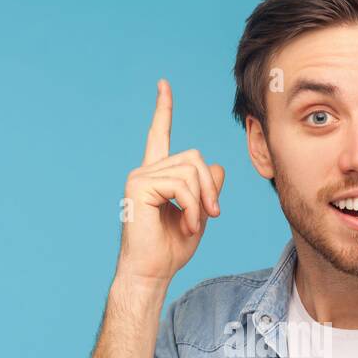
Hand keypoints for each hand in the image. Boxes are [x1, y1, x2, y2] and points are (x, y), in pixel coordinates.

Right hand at [115, 79, 225, 285]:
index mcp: (156, 175)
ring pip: (190, 171)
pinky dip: (192, 207)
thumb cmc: (171, 249)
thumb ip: (207, 189)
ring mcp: (139, 177)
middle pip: (194, 157)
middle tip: (213, 215)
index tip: (163, 85)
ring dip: (202, 200)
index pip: (159, 136)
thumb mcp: (199, 214)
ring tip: (196, 224)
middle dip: (210, 185)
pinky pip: (181, 185)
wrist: (151, 272)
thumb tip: (218, 167)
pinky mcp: (139, 186)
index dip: (163, 110)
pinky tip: (187, 225)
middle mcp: (145, 171)